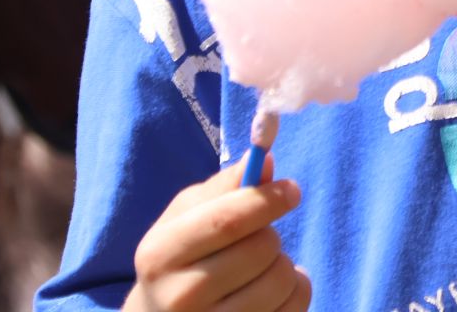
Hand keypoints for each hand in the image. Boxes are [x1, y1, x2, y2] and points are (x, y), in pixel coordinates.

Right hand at [124, 161, 309, 311]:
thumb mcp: (184, 219)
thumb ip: (223, 188)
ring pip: (281, 279)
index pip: (226, 222)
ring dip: (284, 264)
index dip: (266, 200)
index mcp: (160, 255)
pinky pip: (294, 308)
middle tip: (261, 236)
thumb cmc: (178, 260)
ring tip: (262, 267)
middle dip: (272, 233)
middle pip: (260, 249)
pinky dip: (296, 291)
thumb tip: (266, 160)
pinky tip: (273, 291)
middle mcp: (180, 297)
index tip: (292, 189)